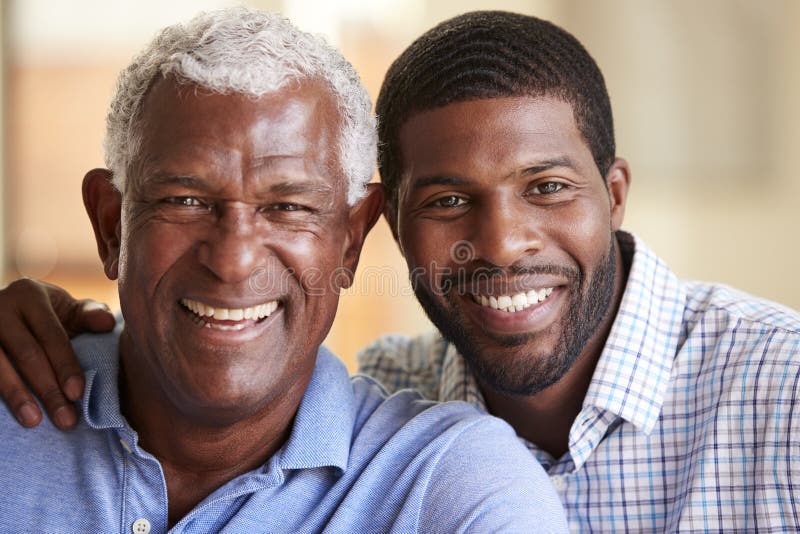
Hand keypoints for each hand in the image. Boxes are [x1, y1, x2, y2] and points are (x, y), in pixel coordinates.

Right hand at [0, 278, 115, 428]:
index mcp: (30, 295)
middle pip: (26, 354)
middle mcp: (0, 307)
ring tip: (34, 422)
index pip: (52, 336)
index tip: (78, 394)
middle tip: (66, 419)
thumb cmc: (45, 315)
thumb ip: (88, 315)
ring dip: (17, 396)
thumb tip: (107, 323)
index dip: (65, 366)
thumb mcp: (66, 309)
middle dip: (48, 389)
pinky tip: (8, 416)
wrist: (2, 309)